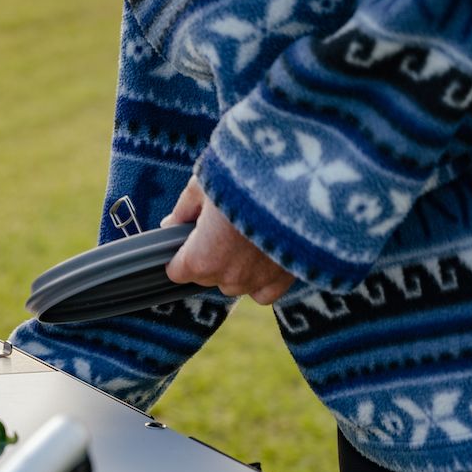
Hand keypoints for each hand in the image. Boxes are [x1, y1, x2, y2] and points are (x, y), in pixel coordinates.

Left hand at [162, 177, 295, 304]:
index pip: (177, 271)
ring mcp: (258, 281)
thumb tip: (170, 224)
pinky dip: (260, 279)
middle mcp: (228, 278)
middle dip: (206, 256)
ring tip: (244, 235)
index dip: (179, 253)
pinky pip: (264, 293)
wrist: (302, 179)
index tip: (187, 236)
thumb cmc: (244, 179)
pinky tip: (262, 256)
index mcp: (200, 259)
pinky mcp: (287, 278)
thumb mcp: (202, 185)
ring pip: (234, 284)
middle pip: (205, 277)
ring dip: (233, 267)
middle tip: (221, 226)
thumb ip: (183, 210)